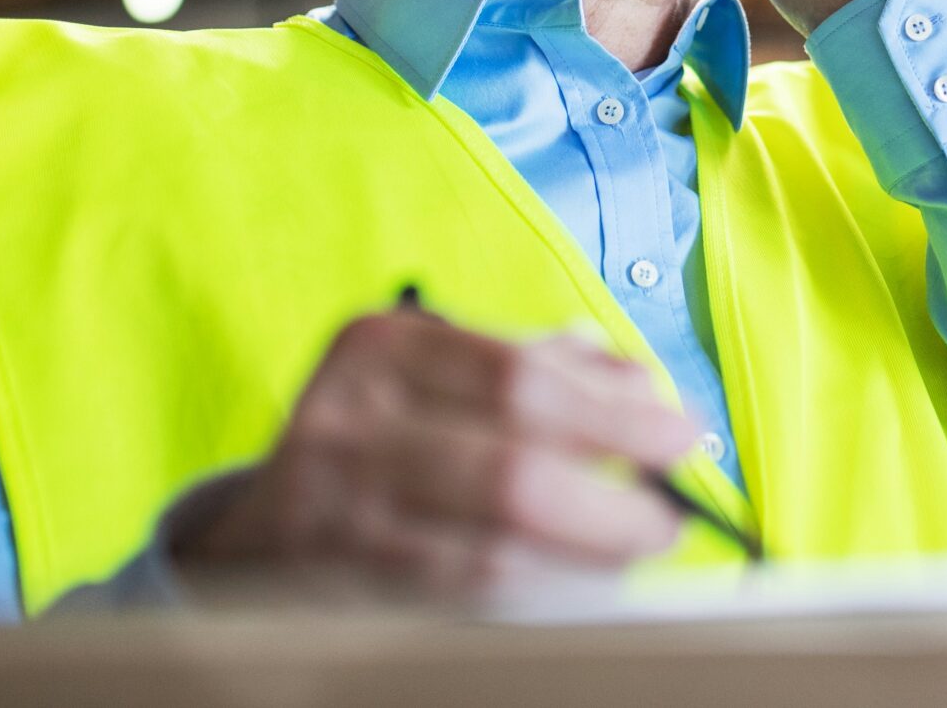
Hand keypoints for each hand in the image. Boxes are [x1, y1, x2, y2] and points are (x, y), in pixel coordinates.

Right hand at [169, 307, 697, 604]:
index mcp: (383, 346)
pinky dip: (531, 598)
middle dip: (610, 504)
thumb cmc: (384, 436)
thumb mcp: (439, 374)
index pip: (521, 379)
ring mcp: (334, 509)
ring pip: (489, 553)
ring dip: (580, 563)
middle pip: (511, 472)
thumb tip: (641, 384)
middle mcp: (348, 420)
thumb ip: (539, 368)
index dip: (615, 415)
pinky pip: (458, 601)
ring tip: (628, 559)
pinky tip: (570, 588)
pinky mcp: (334, 585)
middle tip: (667, 518)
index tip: (682, 437)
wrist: (264, 522)